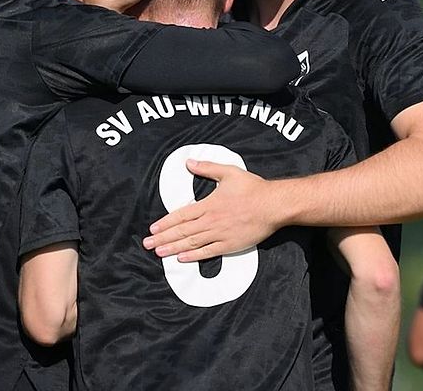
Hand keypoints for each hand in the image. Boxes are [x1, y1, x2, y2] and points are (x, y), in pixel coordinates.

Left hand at [142, 159, 281, 261]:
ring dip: (173, 248)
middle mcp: (211, 221)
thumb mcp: (228, 172)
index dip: (165, 222)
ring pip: (192, 243)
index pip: (181, 215)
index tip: (153, 228)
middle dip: (163, 238)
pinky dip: (194, 256)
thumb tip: (189, 163)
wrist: (273, 205)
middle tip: (148, 244)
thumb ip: (207, 168)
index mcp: (209, 204)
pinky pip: (208, 252)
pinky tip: (182, 259)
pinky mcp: (230, 245)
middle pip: (182, 231)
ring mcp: (220, 234)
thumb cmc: (252, 188)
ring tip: (159, 253)